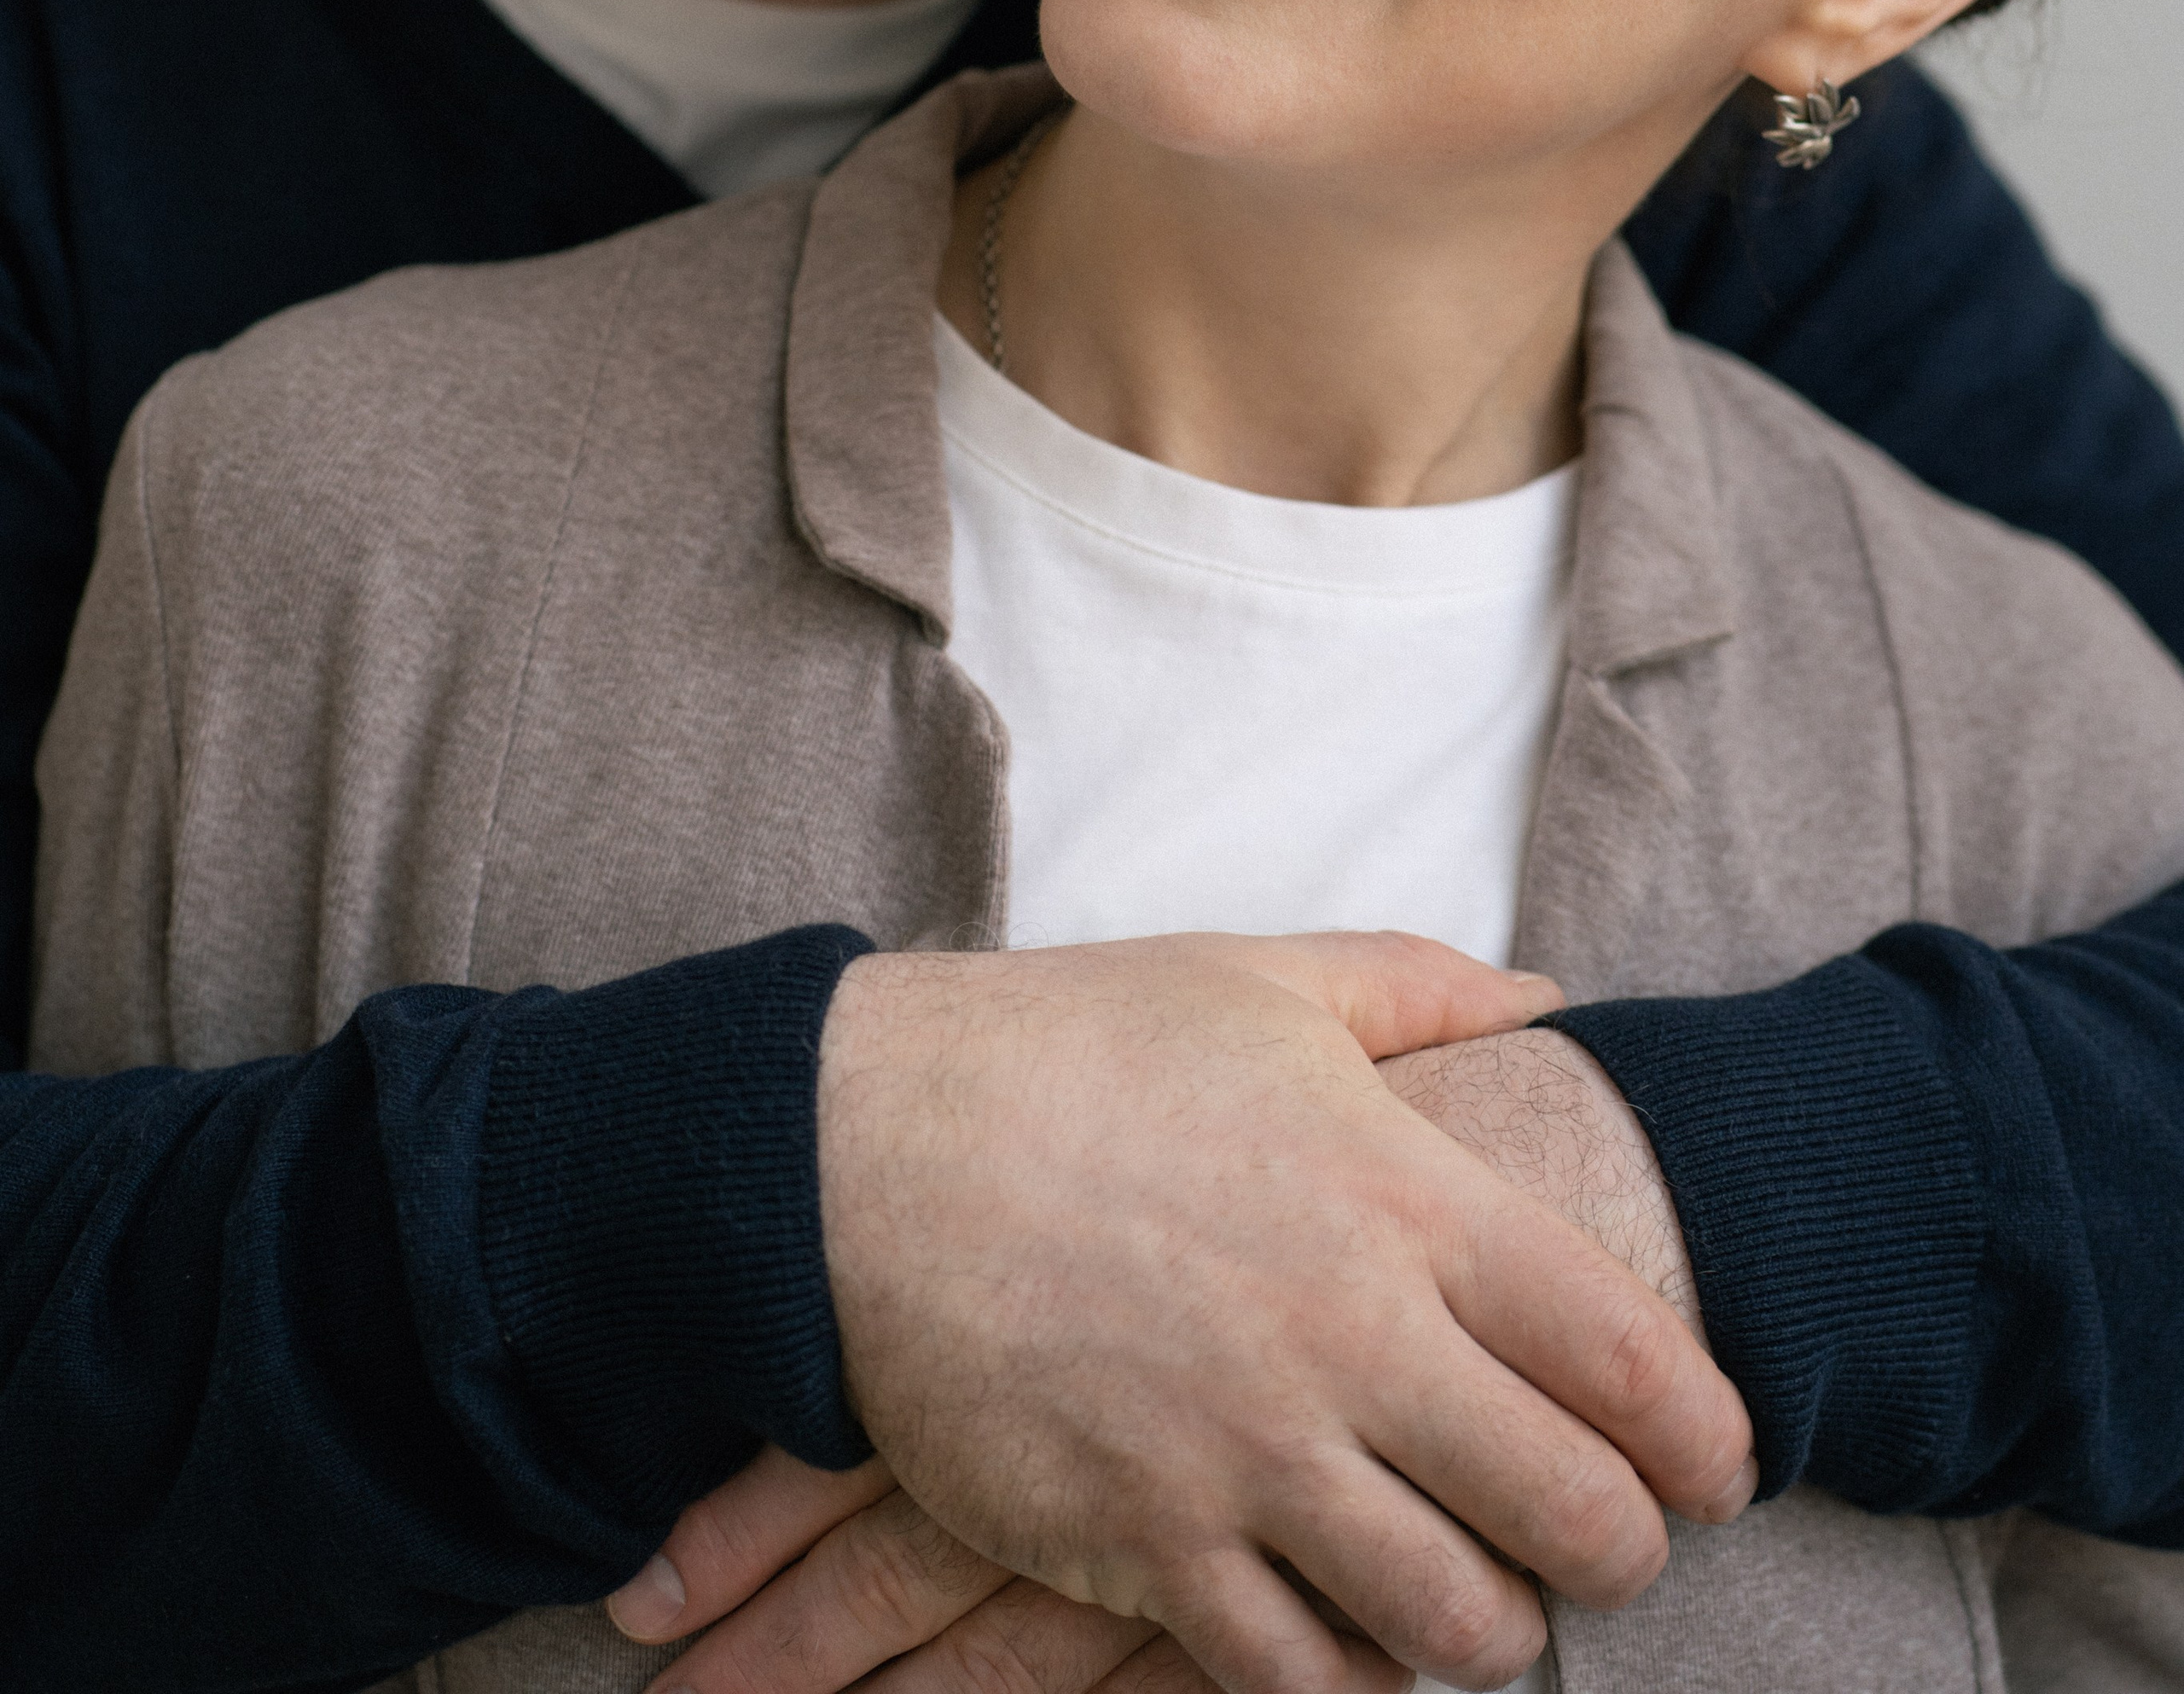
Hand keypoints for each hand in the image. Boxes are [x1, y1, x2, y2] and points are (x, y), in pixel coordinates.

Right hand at [619, 933, 1748, 1693]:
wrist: (853, 1147)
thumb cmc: (1068, 1046)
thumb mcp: (1260, 978)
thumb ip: (1422, 988)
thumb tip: (1549, 998)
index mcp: (1401, 1197)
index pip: (1628, 1358)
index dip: (1708, 1437)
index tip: (1719, 1465)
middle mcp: (1349, 1339)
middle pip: (1576, 1519)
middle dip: (1624, 1553)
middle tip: (1610, 1542)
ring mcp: (1247, 1456)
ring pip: (1455, 1626)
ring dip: (1494, 1630)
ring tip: (1485, 1600)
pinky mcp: (1142, 1544)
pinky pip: (1296, 1677)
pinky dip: (1349, 1677)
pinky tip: (1349, 1636)